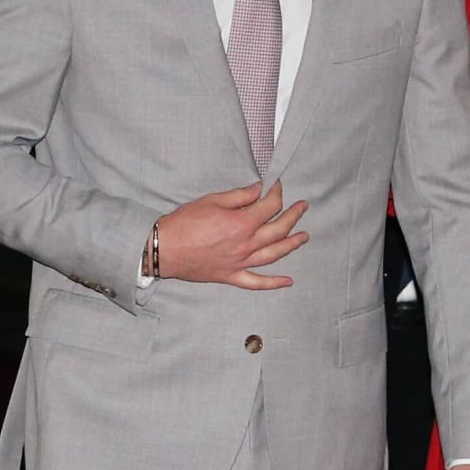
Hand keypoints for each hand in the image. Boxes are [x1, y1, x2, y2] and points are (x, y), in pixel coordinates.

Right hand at [157, 181, 308, 287]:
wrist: (165, 248)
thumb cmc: (184, 223)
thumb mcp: (212, 200)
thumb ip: (239, 196)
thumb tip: (258, 190)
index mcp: (242, 223)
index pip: (269, 206)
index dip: (276, 193)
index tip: (276, 186)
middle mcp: (246, 244)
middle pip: (279, 229)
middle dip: (293, 215)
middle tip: (303, 207)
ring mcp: (241, 262)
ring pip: (274, 254)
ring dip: (292, 245)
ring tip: (304, 237)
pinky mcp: (231, 275)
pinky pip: (257, 282)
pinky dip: (274, 283)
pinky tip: (288, 281)